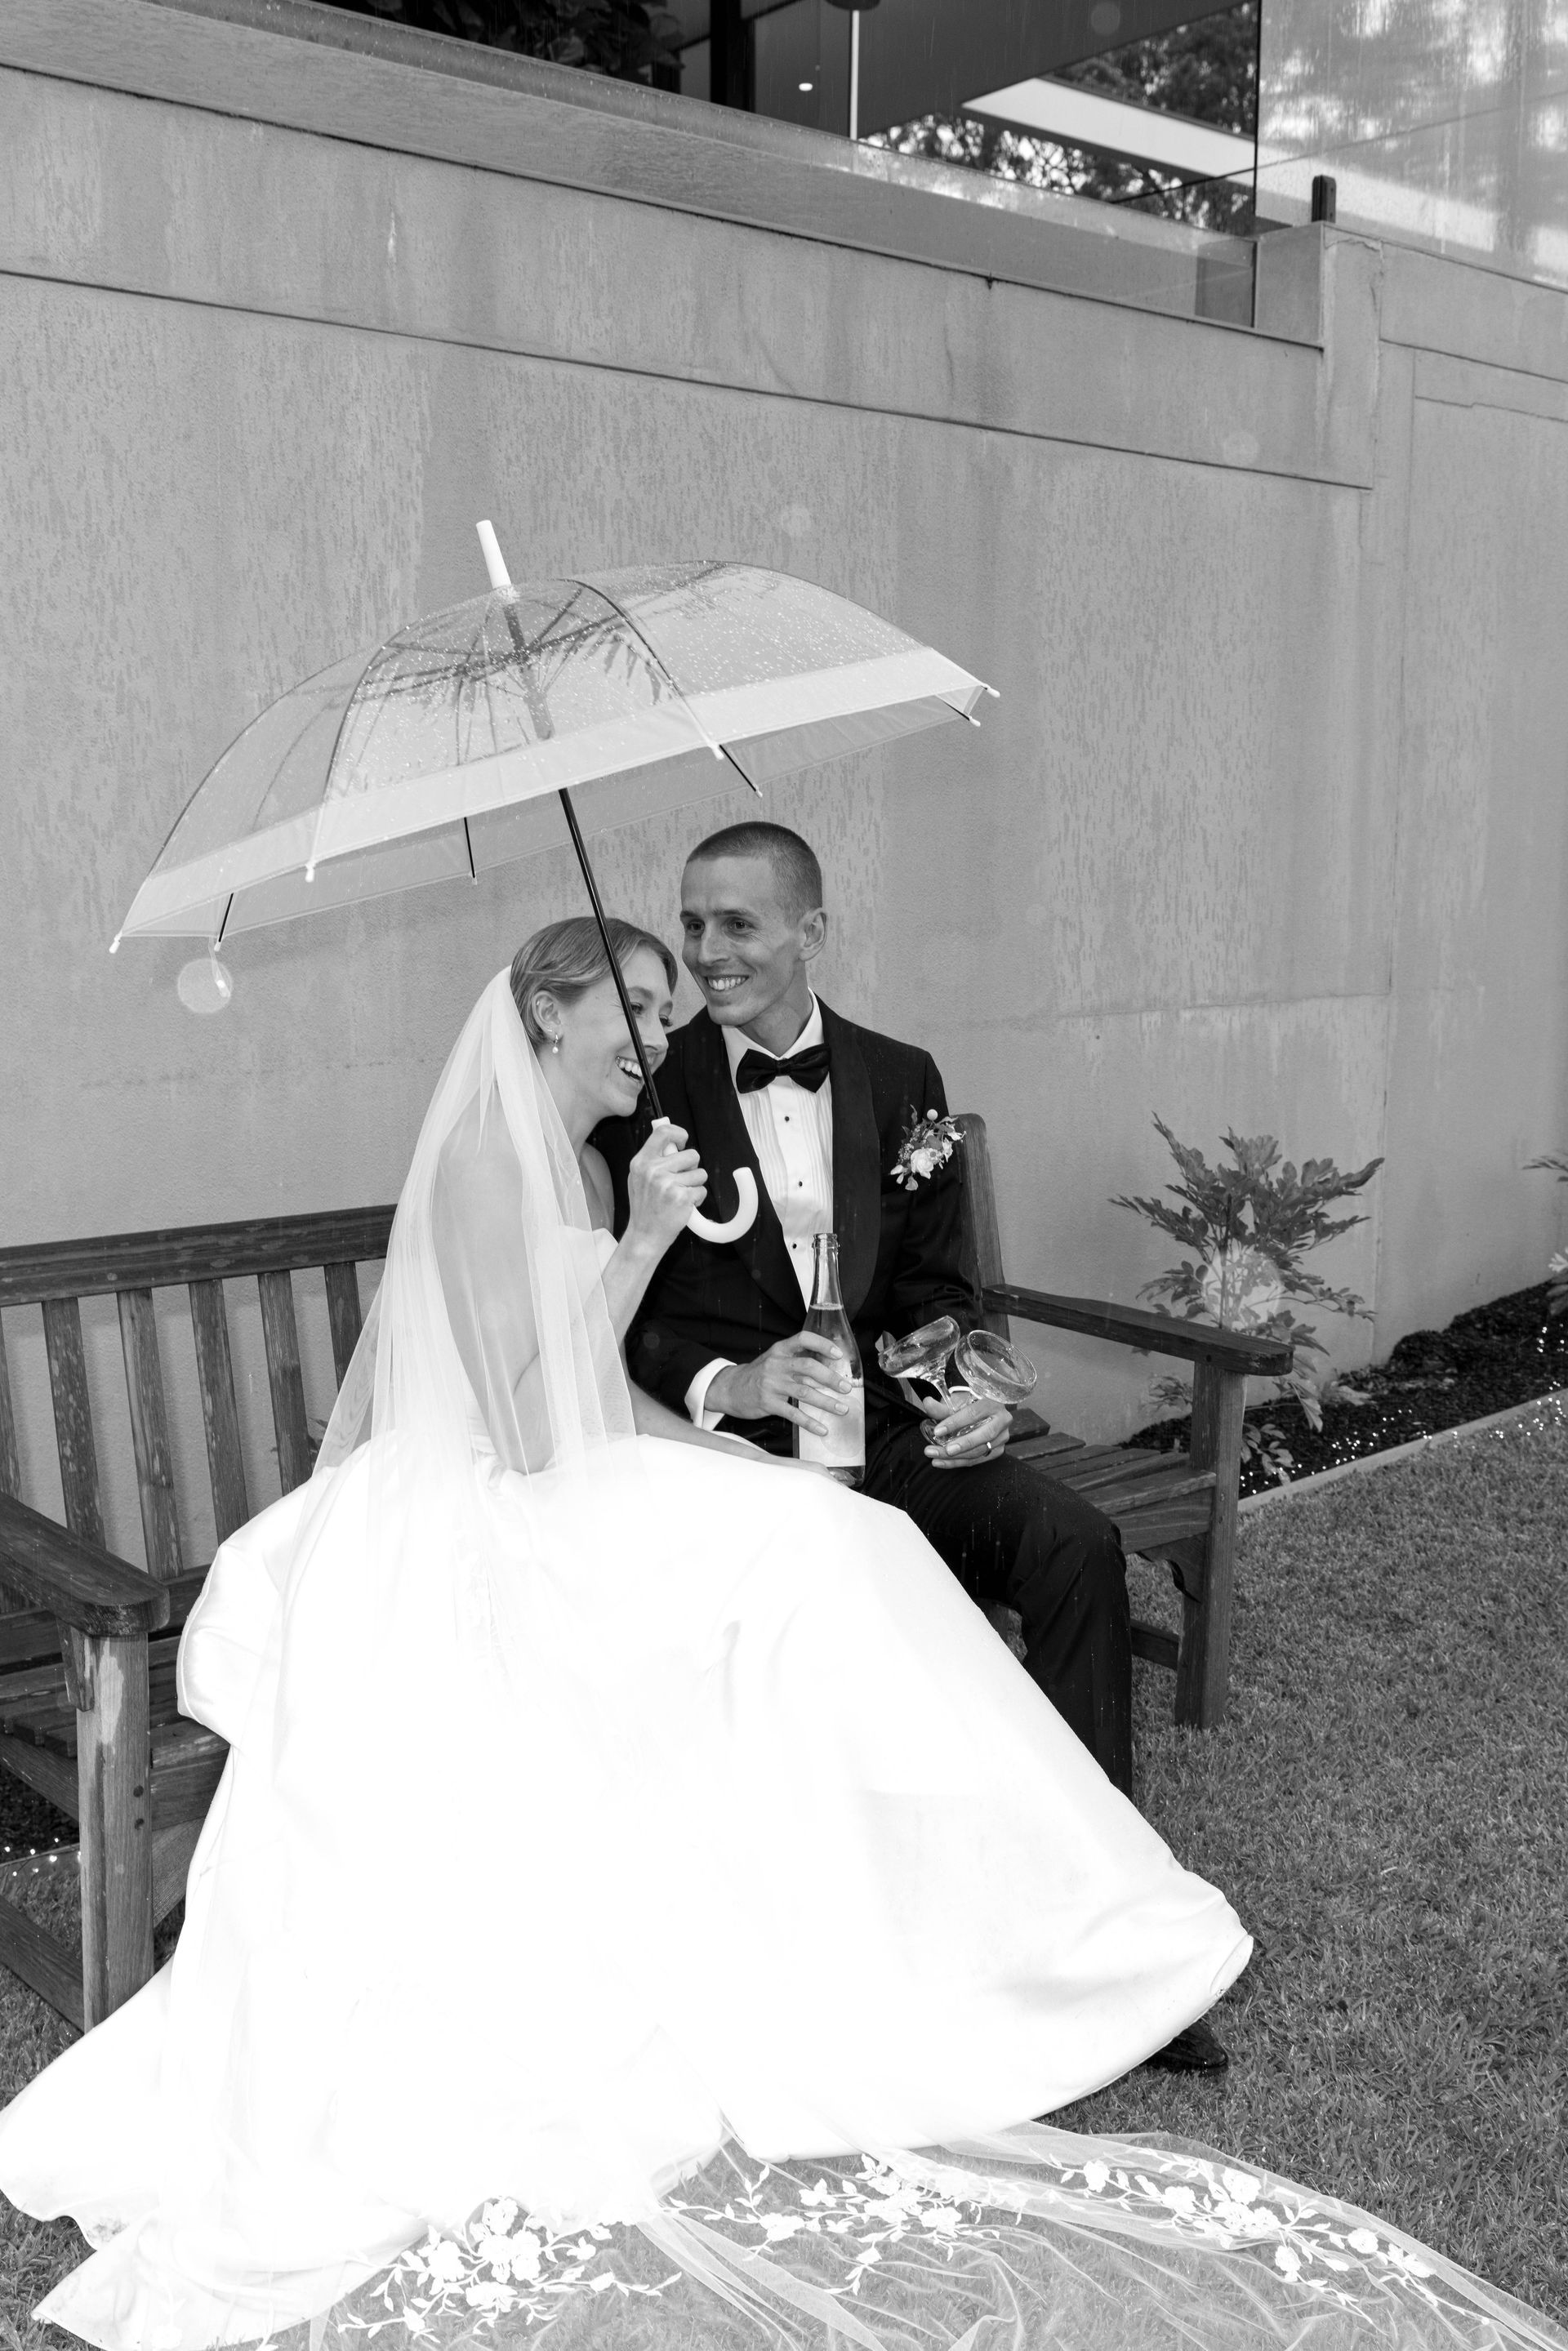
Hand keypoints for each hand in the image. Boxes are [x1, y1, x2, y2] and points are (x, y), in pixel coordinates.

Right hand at [624, 1125, 706, 1257]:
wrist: (644, 1235)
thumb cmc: (644, 1208)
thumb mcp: (638, 1178)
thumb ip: (653, 1159)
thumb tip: (672, 1142)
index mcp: (642, 1162)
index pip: (663, 1132)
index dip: (679, 1133)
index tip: (683, 1141)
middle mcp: (653, 1170)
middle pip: (691, 1154)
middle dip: (692, 1168)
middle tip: (680, 1181)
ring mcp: (668, 1184)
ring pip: (700, 1173)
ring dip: (694, 1185)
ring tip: (679, 1195)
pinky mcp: (682, 1197)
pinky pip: (702, 1190)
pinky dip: (697, 1199)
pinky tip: (683, 1205)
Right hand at [707, 1336, 853, 1437]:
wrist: (730, 1388)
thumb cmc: (758, 1374)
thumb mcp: (775, 1360)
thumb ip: (797, 1361)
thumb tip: (828, 1368)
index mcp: (780, 1350)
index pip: (803, 1339)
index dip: (822, 1344)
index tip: (838, 1354)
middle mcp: (776, 1365)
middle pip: (808, 1367)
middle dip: (831, 1378)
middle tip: (846, 1388)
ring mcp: (772, 1384)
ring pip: (805, 1392)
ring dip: (826, 1402)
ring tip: (842, 1409)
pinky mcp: (768, 1403)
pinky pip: (793, 1413)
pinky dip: (809, 1422)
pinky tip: (821, 1429)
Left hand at [923, 1392, 1011, 1470]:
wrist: (979, 1412)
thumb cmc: (967, 1405)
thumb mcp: (955, 1403)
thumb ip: (941, 1407)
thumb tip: (927, 1404)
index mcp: (992, 1403)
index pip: (974, 1413)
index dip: (955, 1423)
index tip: (938, 1431)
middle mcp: (1002, 1420)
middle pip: (983, 1435)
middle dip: (962, 1444)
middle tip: (944, 1450)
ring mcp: (1002, 1437)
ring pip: (980, 1450)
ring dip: (956, 1457)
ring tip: (935, 1456)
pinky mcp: (997, 1450)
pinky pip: (977, 1460)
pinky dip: (958, 1462)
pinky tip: (942, 1462)